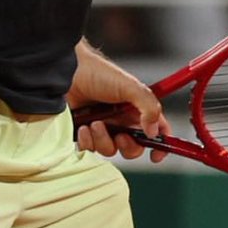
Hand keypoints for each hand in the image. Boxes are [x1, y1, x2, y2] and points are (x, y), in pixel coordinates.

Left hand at [67, 40, 171, 162]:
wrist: (67, 72)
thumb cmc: (98, 73)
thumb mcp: (130, 86)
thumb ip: (148, 106)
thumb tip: (154, 131)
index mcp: (136, 109)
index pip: (157, 131)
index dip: (160, 145)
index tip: (155, 155)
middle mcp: (121, 120)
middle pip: (134, 147)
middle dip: (128, 146)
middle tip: (120, 136)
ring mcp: (103, 127)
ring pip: (111, 150)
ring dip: (103, 140)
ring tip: (95, 123)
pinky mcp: (84, 132)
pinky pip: (90, 148)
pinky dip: (87, 141)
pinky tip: (83, 127)